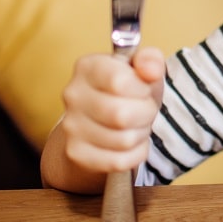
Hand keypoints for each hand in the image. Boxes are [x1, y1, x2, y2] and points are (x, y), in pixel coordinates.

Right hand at [58, 46, 165, 173]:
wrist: (100, 125)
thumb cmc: (127, 93)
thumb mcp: (142, 71)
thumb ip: (150, 60)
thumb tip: (151, 70)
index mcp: (88, 67)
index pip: (119, 81)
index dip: (141, 89)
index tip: (142, 89)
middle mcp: (73, 95)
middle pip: (122, 115)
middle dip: (145, 114)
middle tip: (144, 110)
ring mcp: (71, 126)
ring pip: (123, 140)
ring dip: (141, 134)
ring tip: (136, 125)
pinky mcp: (76, 153)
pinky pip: (119, 161)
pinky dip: (135, 154)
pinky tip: (131, 143)